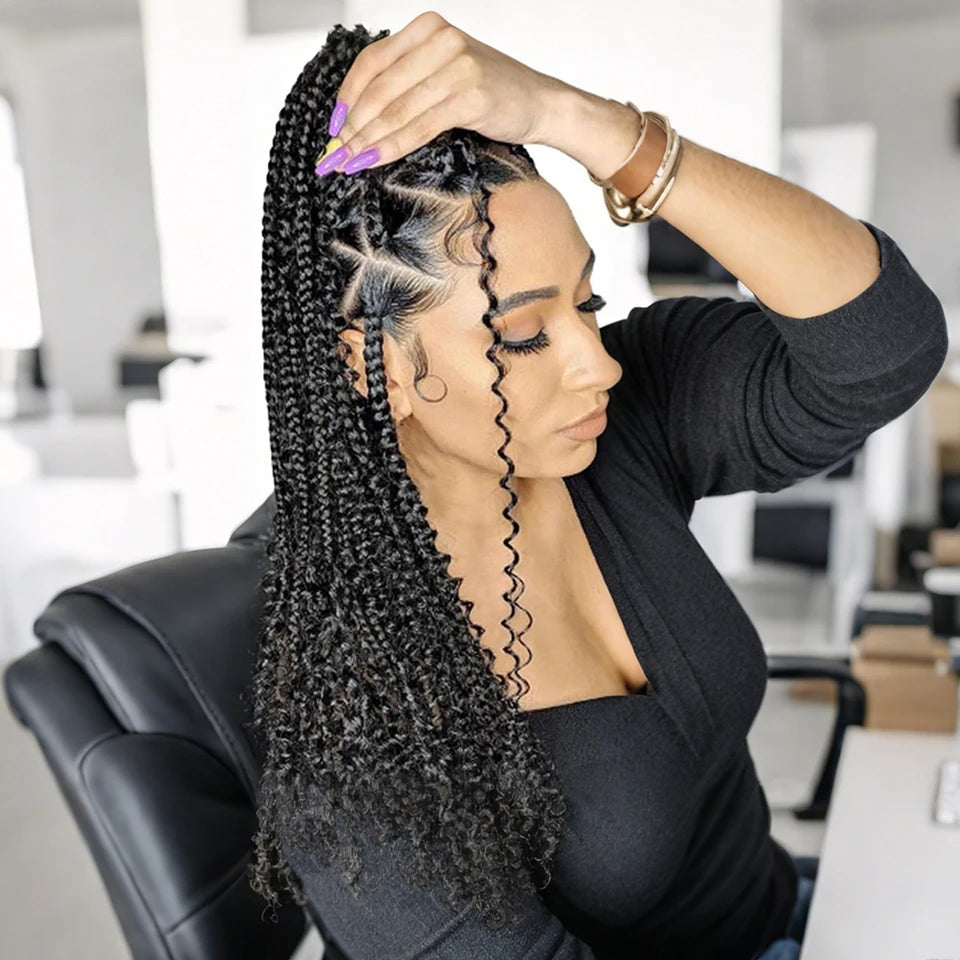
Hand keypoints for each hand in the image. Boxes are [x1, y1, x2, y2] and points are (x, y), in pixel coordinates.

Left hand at [315, 10, 566, 174]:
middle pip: (379, 88)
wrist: (542, 102)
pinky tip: (374, 160)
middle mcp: (440, 40)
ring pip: (395, 109)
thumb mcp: (445, 72)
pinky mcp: (469, 96)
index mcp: (428, 29)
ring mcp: (456, 66)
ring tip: (348, 163)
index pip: (372, 62)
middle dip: (352, 126)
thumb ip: (407, 82)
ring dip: (367, 140)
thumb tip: (359, 118)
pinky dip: (392, 146)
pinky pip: (418, 126)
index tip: (333, 127)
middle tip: (334, 155)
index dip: (347, 96)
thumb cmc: (492, 92)